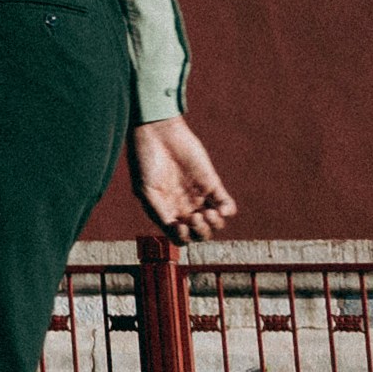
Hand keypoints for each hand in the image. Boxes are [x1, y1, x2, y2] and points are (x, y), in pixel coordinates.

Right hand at [129, 117, 239, 243]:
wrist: (157, 133)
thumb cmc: (145, 160)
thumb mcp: (145, 190)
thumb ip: (158, 213)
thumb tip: (174, 231)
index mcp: (167, 211)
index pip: (180, 237)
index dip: (183, 238)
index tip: (179, 226)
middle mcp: (184, 207)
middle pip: (200, 233)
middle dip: (200, 232)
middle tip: (194, 218)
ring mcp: (199, 196)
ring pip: (215, 224)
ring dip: (214, 225)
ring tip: (208, 213)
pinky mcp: (212, 184)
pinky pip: (227, 205)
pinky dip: (227, 212)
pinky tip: (219, 209)